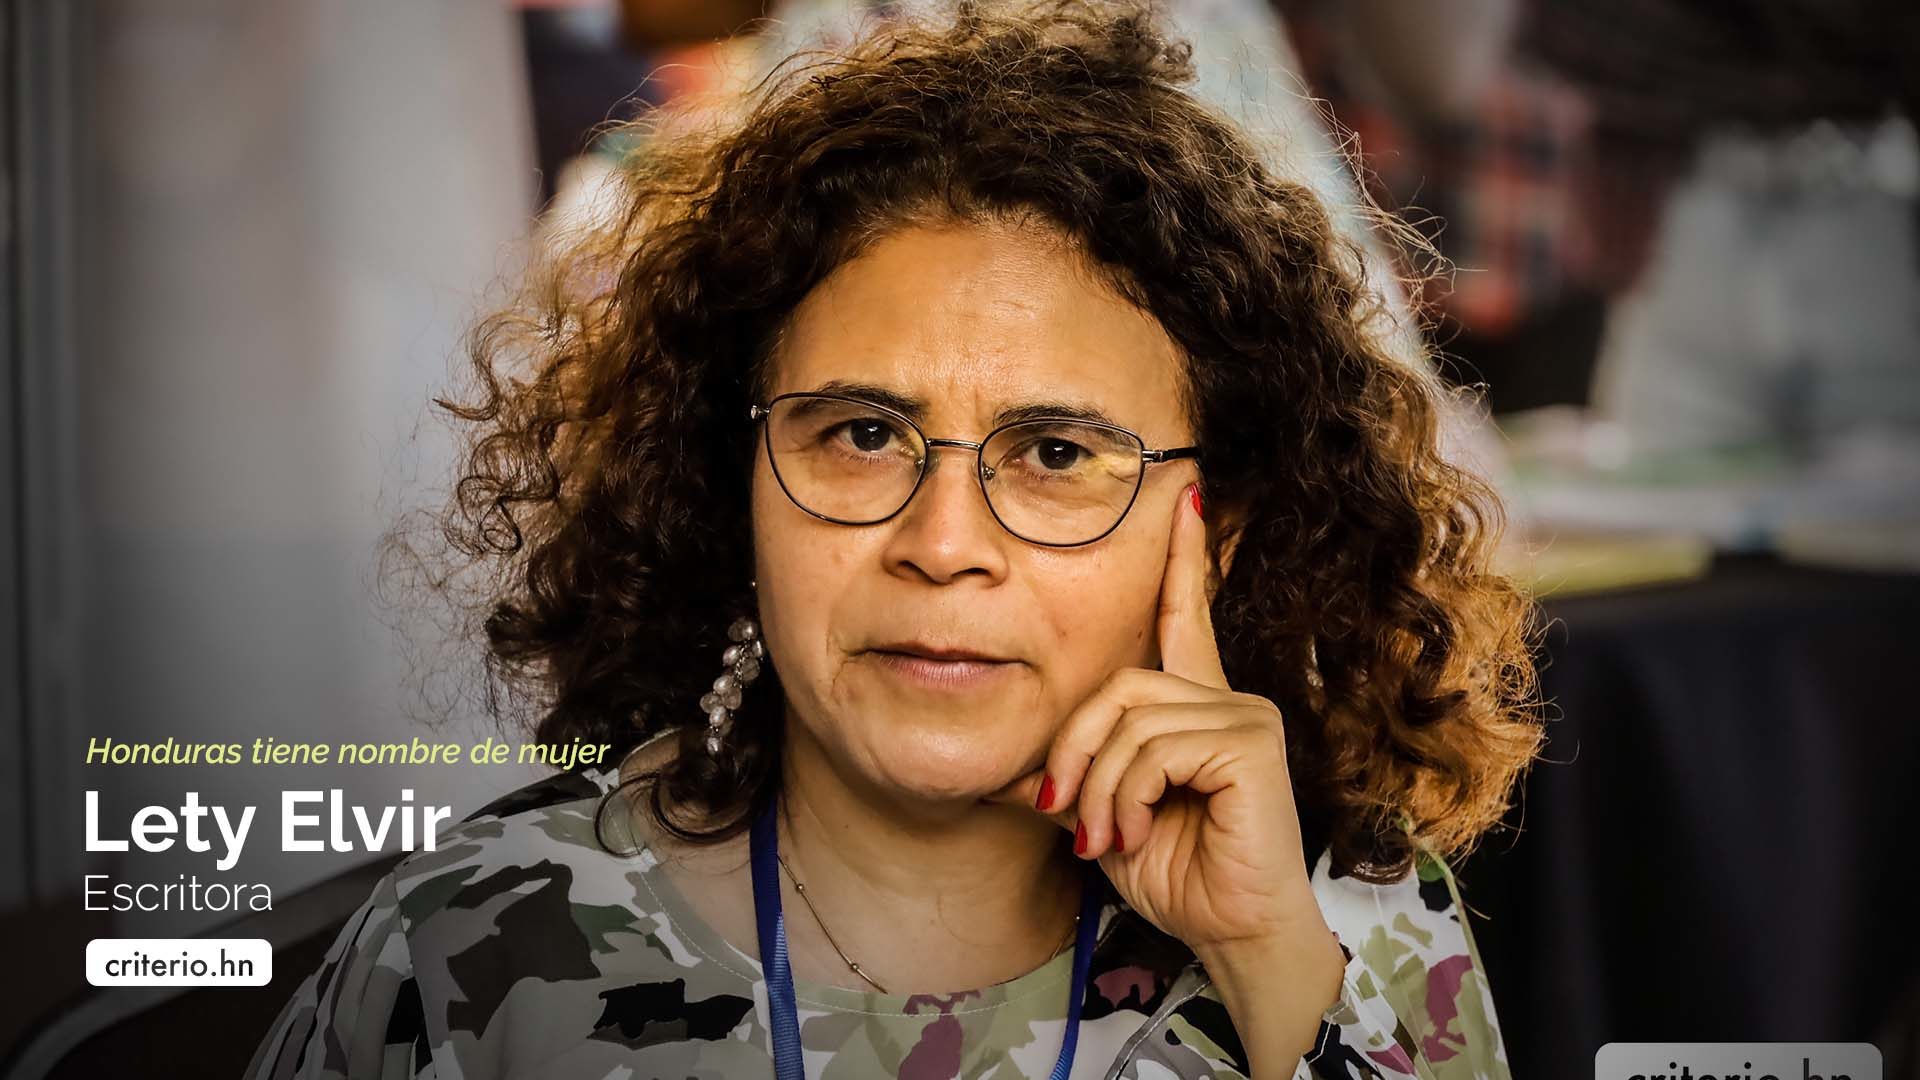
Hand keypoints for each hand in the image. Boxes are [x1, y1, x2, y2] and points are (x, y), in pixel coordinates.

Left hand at [985, 482, 1331, 957]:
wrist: (1228, 932)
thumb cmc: (1176, 877)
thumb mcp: (1101, 817)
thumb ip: (1068, 778)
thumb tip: (1003, 771)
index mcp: (1195, 709)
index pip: (1183, 619)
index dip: (1182, 559)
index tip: (1185, 492)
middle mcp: (1224, 699)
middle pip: (1115, 686)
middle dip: (1074, 752)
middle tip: (1063, 814)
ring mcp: (1243, 716)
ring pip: (1128, 720)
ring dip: (1097, 788)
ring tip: (1104, 836)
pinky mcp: (1250, 741)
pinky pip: (1155, 745)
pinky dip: (1126, 794)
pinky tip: (1136, 830)